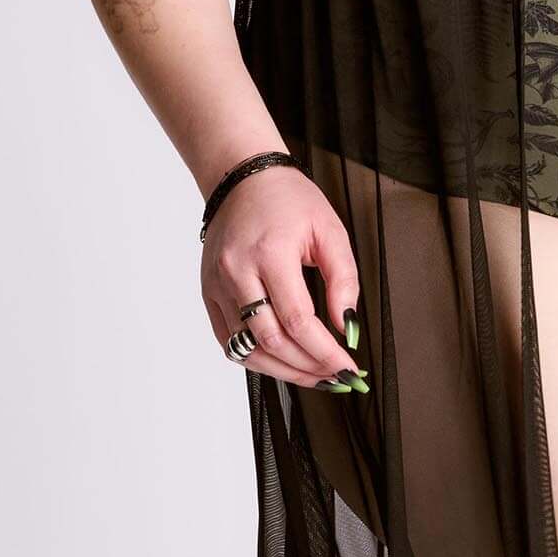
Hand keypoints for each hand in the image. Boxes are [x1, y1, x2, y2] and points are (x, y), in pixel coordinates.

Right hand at [200, 165, 367, 390]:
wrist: (242, 178)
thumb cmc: (288, 200)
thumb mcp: (330, 231)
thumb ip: (344, 280)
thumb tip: (347, 327)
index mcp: (269, 253)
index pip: (298, 321)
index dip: (325, 353)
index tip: (348, 369)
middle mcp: (236, 272)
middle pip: (272, 341)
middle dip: (308, 368)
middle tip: (336, 378)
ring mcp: (217, 286)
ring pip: (247, 349)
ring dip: (284, 372)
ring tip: (315, 376)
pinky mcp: (208, 294)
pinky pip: (229, 341)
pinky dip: (257, 359)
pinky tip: (283, 362)